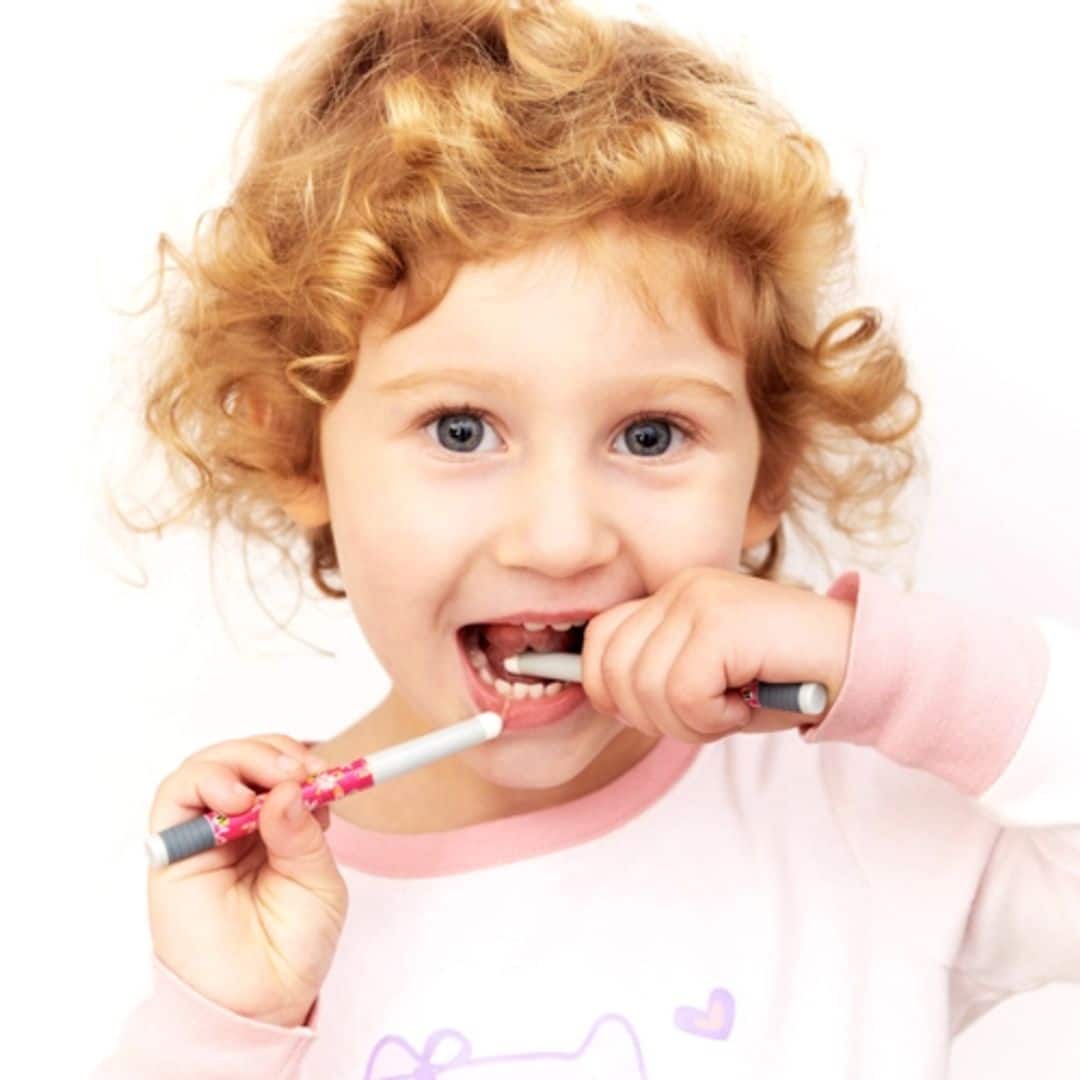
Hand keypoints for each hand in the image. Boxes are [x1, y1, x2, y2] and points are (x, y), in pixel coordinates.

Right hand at [147, 735, 347, 1027]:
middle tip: (298, 770)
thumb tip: (288, 789)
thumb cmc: (293, 944)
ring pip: (205, 768)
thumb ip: (302, 833)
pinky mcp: (171, 851)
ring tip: (267, 785)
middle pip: (240, 759)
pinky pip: (174, 796)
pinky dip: (205, 781)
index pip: (276, 768)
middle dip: (271, 753)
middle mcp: (236, 824)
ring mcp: (202, 834)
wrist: (260, 999)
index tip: (323, 767)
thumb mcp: (318, 879)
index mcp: (275, 824)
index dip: (296, 757)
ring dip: (239, 761)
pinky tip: (236, 799)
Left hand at [580, 567, 854, 741]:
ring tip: (732, 710)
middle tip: (704, 719)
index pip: (599, 640)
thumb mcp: (710, 679)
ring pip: (645, 687)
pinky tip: (745, 706)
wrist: (859, 664)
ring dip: (689, 723)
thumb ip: (658, 679)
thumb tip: (606, 700)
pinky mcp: (721, 621)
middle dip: (651, 717)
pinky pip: (683, 693)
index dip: (608, 690)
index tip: (649, 715)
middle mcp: (680, 588)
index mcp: (673, 596)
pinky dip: (712, 719)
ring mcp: (699, 599)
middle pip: (612, 669)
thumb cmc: (787, 679)